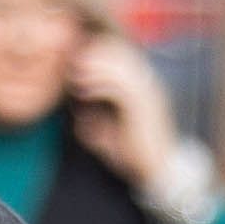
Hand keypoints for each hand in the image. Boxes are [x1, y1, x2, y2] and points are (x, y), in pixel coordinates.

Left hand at [62, 31, 181, 191]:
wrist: (156, 171)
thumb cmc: (131, 153)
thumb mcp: (105, 132)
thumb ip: (92, 119)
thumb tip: (76, 114)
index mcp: (139, 86)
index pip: (118, 54)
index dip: (94, 54)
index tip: (69, 62)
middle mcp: (146, 84)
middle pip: (119, 52)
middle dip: (91, 55)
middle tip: (68, 64)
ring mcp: (147, 93)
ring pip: (120, 65)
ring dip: (93, 67)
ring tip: (73, 75)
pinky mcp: (144, 107)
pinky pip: (120, 87)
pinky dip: (99, 85)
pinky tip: (82, 91)